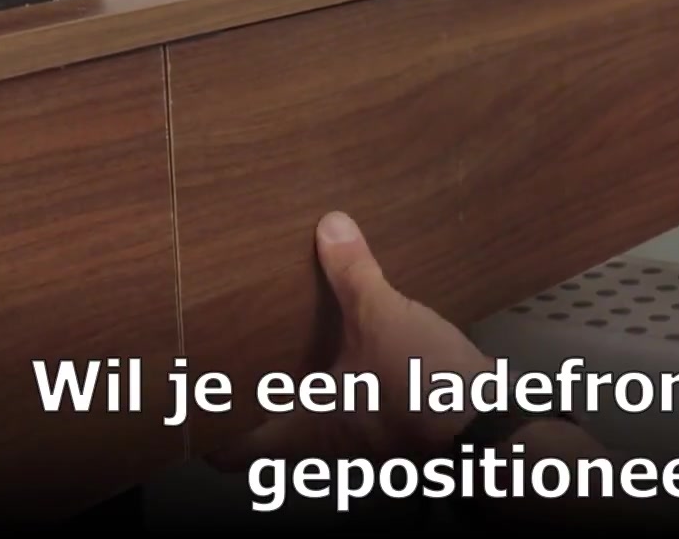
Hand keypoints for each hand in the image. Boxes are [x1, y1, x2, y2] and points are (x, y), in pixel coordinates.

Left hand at [209, 211, 495, 467]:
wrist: (488, 423)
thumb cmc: (425, 388)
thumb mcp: (383, 318)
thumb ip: (353, 273)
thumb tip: (330, 227)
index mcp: (303, 428)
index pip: (231, 450)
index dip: (205, 430)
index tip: (190, 400)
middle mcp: (323, 443)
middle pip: (265, 438)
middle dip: (248, 402)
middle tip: (232, 361)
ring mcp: (358, 440)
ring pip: (307, 425)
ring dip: (293, 395)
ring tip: (281, 349)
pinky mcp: (389, 427)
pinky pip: (345, 411)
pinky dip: (334, 387)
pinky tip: (343, 352)